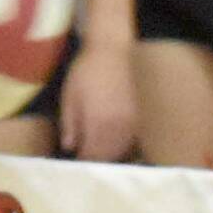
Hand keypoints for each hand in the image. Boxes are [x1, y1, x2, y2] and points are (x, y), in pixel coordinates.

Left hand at [59, 40, 136, 161]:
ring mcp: (135, 125)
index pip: (92, 156)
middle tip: (88, 158)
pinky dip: (125, 145)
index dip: (84, 162)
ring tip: (102, 151)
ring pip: (125, 151)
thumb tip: (70, 147)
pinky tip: (116, 140)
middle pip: (110, 157)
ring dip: (113, 154)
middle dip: (98, 160)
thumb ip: (69, 124)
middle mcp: (120, 130)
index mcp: (99, 125)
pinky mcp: (143, 118)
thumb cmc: (88, 70)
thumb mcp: (70, 95)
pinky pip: (135, 141)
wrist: (115, 49)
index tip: (77, 162)